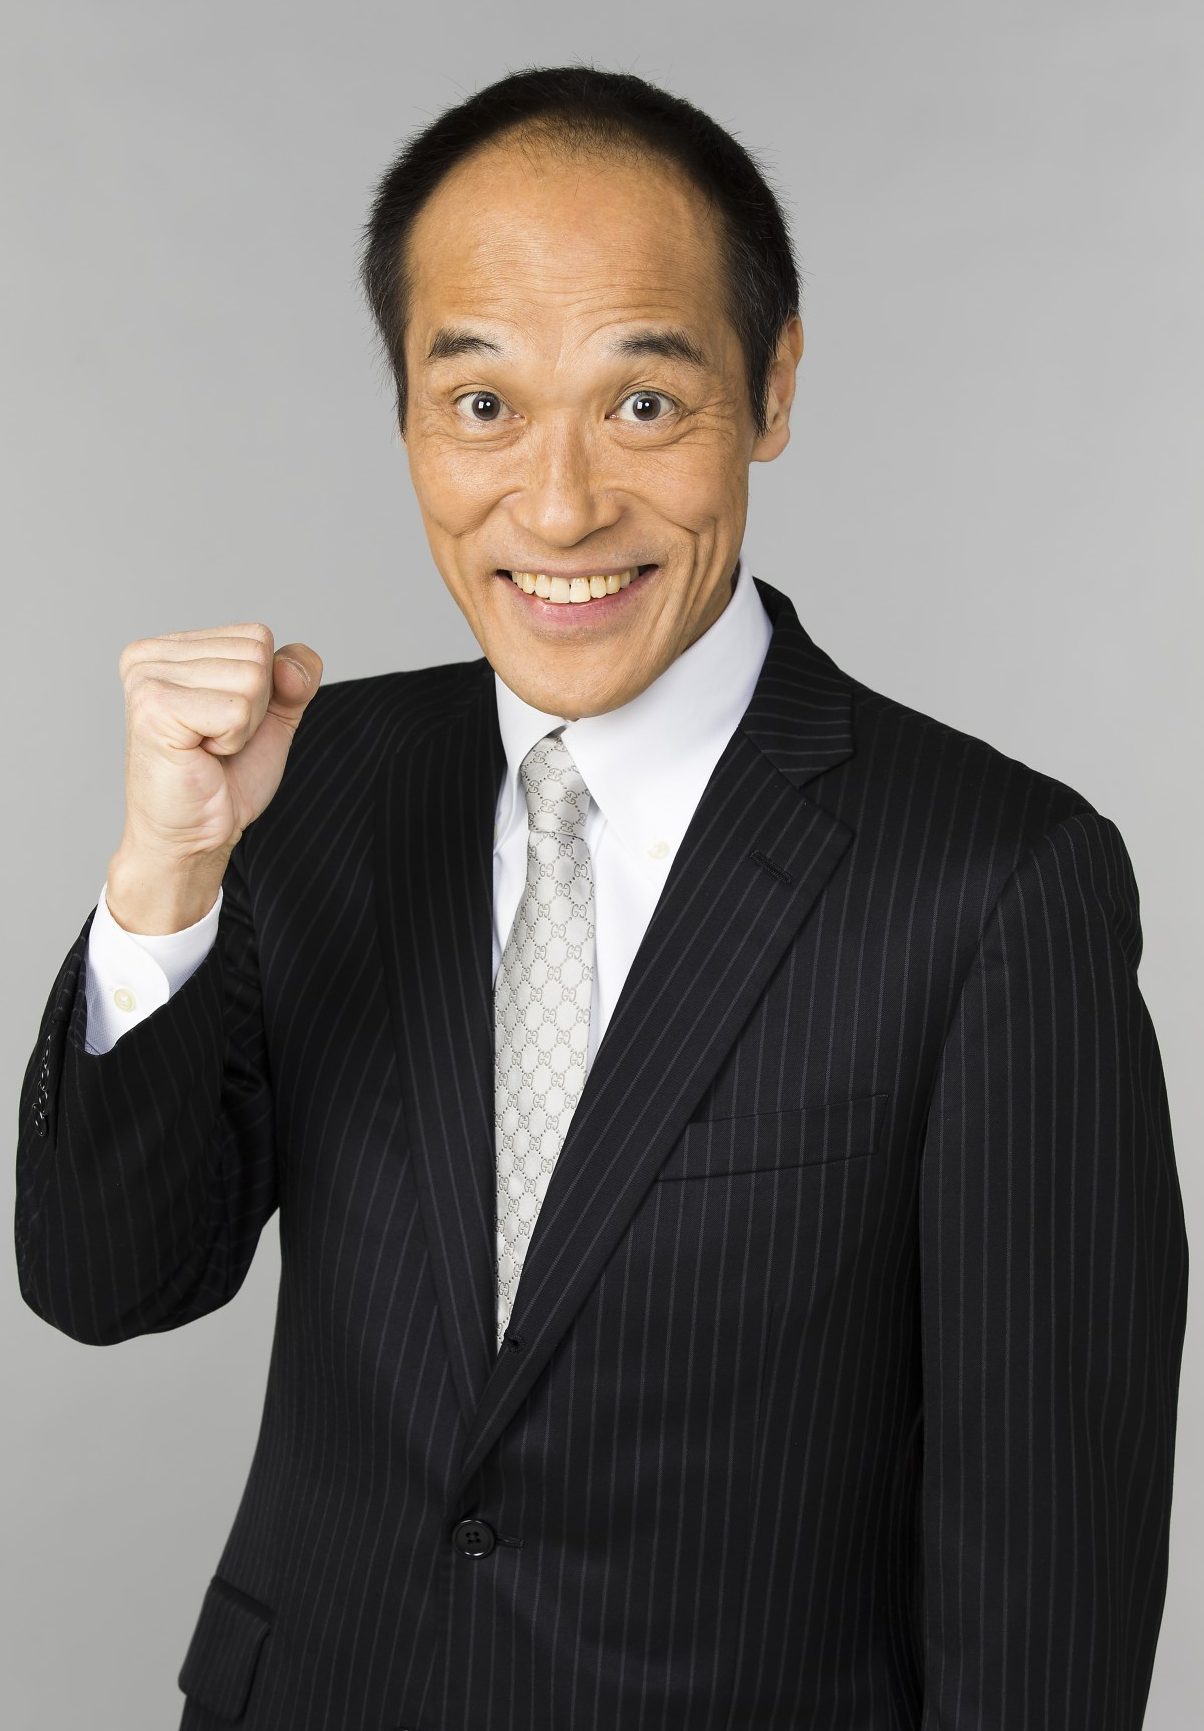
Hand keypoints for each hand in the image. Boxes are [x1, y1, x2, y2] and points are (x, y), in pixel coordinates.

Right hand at [106, 623, 322, 926]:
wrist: (192, 836)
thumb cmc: (224, 778)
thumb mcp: (272, 716)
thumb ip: (293, 676)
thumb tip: (290, 665)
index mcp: (170, 648)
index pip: (257, 636)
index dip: (264, 688)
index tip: (224, 724)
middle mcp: (149, 655)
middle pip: (256, 653)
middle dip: (254, 708)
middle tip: (216, 741)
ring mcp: (147, 677)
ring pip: (251, 678)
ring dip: (243, 726)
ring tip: (207, 749)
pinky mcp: (153, 707)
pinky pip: (237, 709)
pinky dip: (233, 739)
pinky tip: (200, 755)